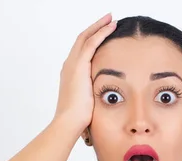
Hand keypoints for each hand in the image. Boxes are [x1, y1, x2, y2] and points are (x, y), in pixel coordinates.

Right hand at [53, 13, 116, 135]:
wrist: (69, 122)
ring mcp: (72, 64)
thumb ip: (93, 95)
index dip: (92, 40)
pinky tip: (111, 27)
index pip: (81, 50)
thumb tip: (103, 100)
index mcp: (70, 73)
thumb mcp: (87, 102)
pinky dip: (101, 32)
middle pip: (82, 39)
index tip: (103, 33)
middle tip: (108, 19)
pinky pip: (91, 43)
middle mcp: (69, 65)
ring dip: (99, 26)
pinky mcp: (79, 66)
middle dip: (95, 28)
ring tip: (111, 19)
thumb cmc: (78, 118)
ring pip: (86, 37)